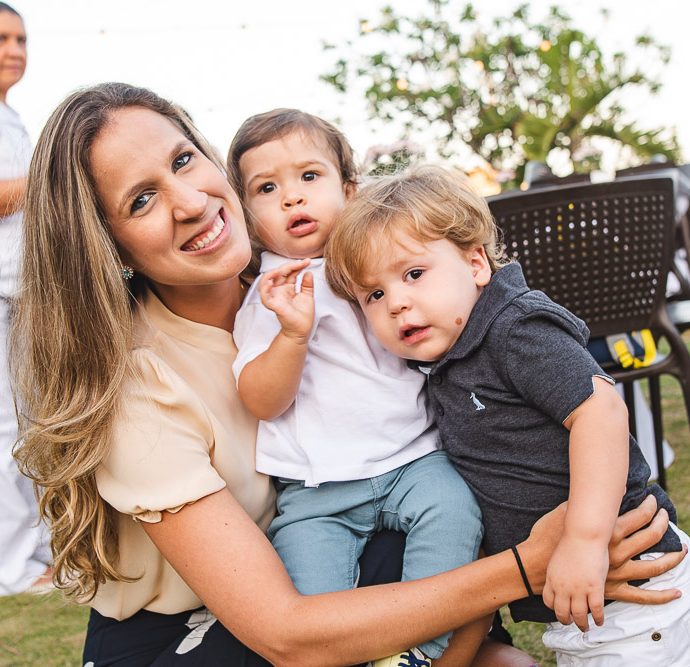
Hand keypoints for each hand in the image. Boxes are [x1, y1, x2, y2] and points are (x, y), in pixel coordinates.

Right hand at [259, 259, 313, 342]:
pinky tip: (271, 281)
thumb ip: (307, 284)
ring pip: (266, 280)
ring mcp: (274, 297)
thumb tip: (308, 272)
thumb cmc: (303, 316)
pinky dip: (265, 287)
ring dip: (274, 272)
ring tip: (286, 268)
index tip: (307, 262)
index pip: (288, 272)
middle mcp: (279, 291)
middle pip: (278, 273)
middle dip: (289, 266)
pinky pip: (264, 295)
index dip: (296, 266)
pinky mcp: (272, 305)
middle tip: (301, 263)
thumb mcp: (307, 296)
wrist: (302, 330)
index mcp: (287, 288)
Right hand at [519, 496, 685, 607]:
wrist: (536, 566)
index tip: (654, 500)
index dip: (650, 506)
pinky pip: (643, 597)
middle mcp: (616, 552)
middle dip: (662, 523)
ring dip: (672, 558)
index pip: (638, 516)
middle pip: (651, 536)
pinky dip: (661, 596)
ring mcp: (617, 572)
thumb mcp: (561, 513)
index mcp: (606, 532)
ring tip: (682, 551)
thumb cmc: (548, 537)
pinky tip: (676, 593)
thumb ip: (578, 501)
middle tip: (667, 515)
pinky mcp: (612, 589)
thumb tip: (588, 485)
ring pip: (654, 567)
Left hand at [543, 537, 607, 630]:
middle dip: (566, 620)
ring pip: (579, 615)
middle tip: (571, 623)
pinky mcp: (594, 588)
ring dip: (582, 624)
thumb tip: (560, 578)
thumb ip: (558, 571)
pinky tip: (599, 622)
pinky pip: (595, 610)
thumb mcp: (557, 558)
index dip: (554, 608)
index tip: (560, 610)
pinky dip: (597, 619)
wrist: (583, 534)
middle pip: (561, 612)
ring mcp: (578, 589)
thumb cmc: (572, 541)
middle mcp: (562, 587)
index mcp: (551, 578)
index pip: (549, 601)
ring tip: (585, 627)